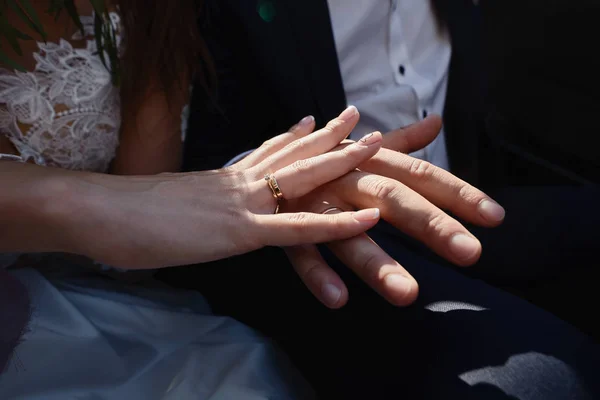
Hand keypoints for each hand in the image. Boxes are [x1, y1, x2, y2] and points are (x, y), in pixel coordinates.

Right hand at [63, 107, 382, 268]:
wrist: (100, 212)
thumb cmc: (124, 214)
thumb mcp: (171, 205)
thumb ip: (195, 204)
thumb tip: (199, 208)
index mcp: (221, 177)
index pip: (266, 151)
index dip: (293, 135)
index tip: (314, 119)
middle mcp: (238, 181)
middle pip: (292, 153)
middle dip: (329, 135)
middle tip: (356, 115)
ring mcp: (243, 203)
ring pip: (303, 178)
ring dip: (343, 161)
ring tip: (375, 143)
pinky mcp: (240, 231)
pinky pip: (297, 229)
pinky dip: (336, 225)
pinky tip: (368, 220)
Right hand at [266, 109, 505, 307]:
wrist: (257, 160)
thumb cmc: (320, 160)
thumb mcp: (360, 149)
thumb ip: (400, 143)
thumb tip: (436, 123)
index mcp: (368, 160)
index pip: (420, 174)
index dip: (458, 194)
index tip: (494, 218)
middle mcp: (346, 179)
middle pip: (392, 197)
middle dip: (431, 224)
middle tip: (468, 252)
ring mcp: (315, 203)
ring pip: (348, 232)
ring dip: (377, 260)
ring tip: (407, 294)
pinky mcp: (284, 226)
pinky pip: (300, 252)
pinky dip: (317, 273)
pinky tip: (338, 300)